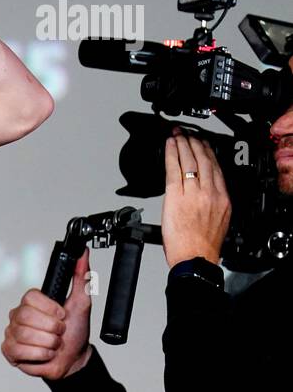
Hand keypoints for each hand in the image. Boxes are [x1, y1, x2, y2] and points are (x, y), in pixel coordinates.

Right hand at [2, 249, 93, 379]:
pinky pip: (20, 350)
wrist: (73, 359)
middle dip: (52, 329)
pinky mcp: (9, 350)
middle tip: (59, 332)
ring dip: (48, 343)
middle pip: (27, 316)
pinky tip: (44, 353)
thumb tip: (83, 254)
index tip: (62, 315)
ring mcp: (11, 332)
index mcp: (32, 303)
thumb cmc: (75, 331)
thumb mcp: (81, 303)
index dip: (50, 308)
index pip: (30, 297)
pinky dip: (39, 355)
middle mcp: (18, 315)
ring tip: (53, 344)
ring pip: (25, 335)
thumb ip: (81, 277)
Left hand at [162, 130, 229, 266]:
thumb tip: (202, 191)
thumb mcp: (218, 219)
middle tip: (187, 133)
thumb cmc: (202, 244)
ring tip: (177, 136)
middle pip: (203, 161)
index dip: (208, 152)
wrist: (194, 257)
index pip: (216, 168)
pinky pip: (173, 170)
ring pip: (189, 162)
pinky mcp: (176, 197)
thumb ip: (211, 202)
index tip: (203, 143)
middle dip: (194, 143)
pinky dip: (170, 155)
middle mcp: (210, 193)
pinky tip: (168, 147)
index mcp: (223, 198)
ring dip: (182, 145)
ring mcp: (193, 194)